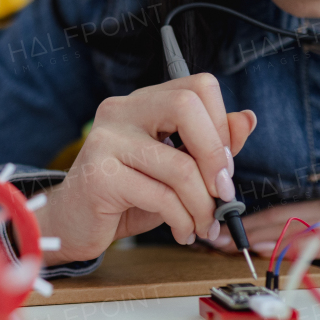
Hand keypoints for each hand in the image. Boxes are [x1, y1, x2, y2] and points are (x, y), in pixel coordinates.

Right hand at [32, 74, 256, 264]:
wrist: (72, 223)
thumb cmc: (127, 195)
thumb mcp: (175, 168)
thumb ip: (209, 144)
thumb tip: (247, 119)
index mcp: (142, 102)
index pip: (198, 86)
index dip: (222, 125)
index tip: (225, 165)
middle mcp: (121, 110)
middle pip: (186, 106)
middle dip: (215, 156)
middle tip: (222, 193)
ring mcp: (106, 140)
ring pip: (180, 166)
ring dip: (203, 206)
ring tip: (204, 225)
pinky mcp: (100, 175)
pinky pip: (162, 197)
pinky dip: (184, 221)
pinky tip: (183, 232)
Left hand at [212, 170, 319, 267]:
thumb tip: (305, 239)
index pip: (282, 214)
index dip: (249, 221)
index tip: (219, 226)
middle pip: (280, 221)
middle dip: (242, 230)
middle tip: (208, 234)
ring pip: (298, 230)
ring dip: (263, 238)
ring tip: (230, 243)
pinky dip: (306, 248)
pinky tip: (284, 252)